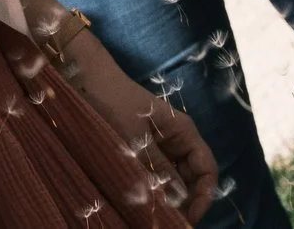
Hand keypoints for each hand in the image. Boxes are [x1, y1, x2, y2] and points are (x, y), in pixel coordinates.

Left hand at [61, 29, 217, 222]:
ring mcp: (160, 146)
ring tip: (155, 214)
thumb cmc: (113, 101)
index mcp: (184, 132)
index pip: (207, 171)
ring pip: (173, 180)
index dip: (204, 197)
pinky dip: (153, 188)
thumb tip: (180, 201)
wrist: (85, 78)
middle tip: (168, 222)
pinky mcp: (142, 150)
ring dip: (167, 198)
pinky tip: (143, 201)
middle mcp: (177, 141)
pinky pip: (155, 174)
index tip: (189, 218)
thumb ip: (159, 169)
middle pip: (192, 180)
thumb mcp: (136, 138)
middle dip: (185, 202)